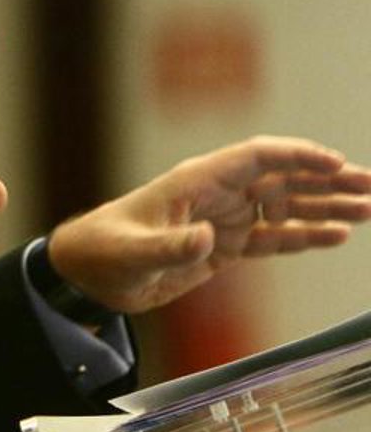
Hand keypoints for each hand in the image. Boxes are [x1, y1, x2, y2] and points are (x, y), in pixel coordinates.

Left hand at [47, 136, 370, 314]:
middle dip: (326, 179)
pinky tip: (336, 235)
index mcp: (195, 182)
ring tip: (368, 209)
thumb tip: (208, 238)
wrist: (88, 275)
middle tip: (370, 186)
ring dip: (325, 206)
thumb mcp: (132, 252)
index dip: (295, 156)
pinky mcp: (224, 248)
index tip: (334, 162)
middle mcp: (216, 195)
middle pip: (280, 178)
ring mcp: (223, 220)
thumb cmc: (104, 251)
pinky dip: (305, 236)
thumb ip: (170, 247)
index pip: (255, 158)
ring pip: (284, 207)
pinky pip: (273, 239)